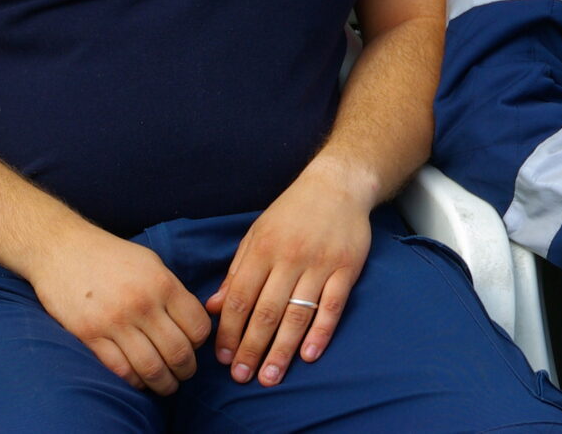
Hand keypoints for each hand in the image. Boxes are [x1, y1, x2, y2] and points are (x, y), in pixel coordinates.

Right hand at [24, 226, 211, 395]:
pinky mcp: (89, 335)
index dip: (201, 343)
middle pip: (178, 352)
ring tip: (165, 385)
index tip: (194, 346)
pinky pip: (120, 370)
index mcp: (163, 284)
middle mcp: (143, 304)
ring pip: (151, 368)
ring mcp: (115, 322)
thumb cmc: (110, 256)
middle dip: (186, 370)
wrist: (62, 249)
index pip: (198, 326)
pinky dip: (134, 382)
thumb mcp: (151, 263)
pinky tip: (138, 381)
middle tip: (184, 374)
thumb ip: (172, 291)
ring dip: (164, 384)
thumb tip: (190, 322)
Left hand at [206, 162, 375, 385]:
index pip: (240, 298)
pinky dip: (320, 333)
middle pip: (267, 312)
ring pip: (298, 314)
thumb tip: (215, 308)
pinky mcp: (347, 268)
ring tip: (270, 376)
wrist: (338, 185)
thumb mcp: (257, 234)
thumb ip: (237, 271)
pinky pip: (332, 305)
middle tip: (241, 377)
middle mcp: (290, 257)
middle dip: (251, 348)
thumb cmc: (292, 212)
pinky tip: (308, 355)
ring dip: (282, 350)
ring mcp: (321, 263)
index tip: (221, 358)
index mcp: (263, 249)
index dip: (229, 331)